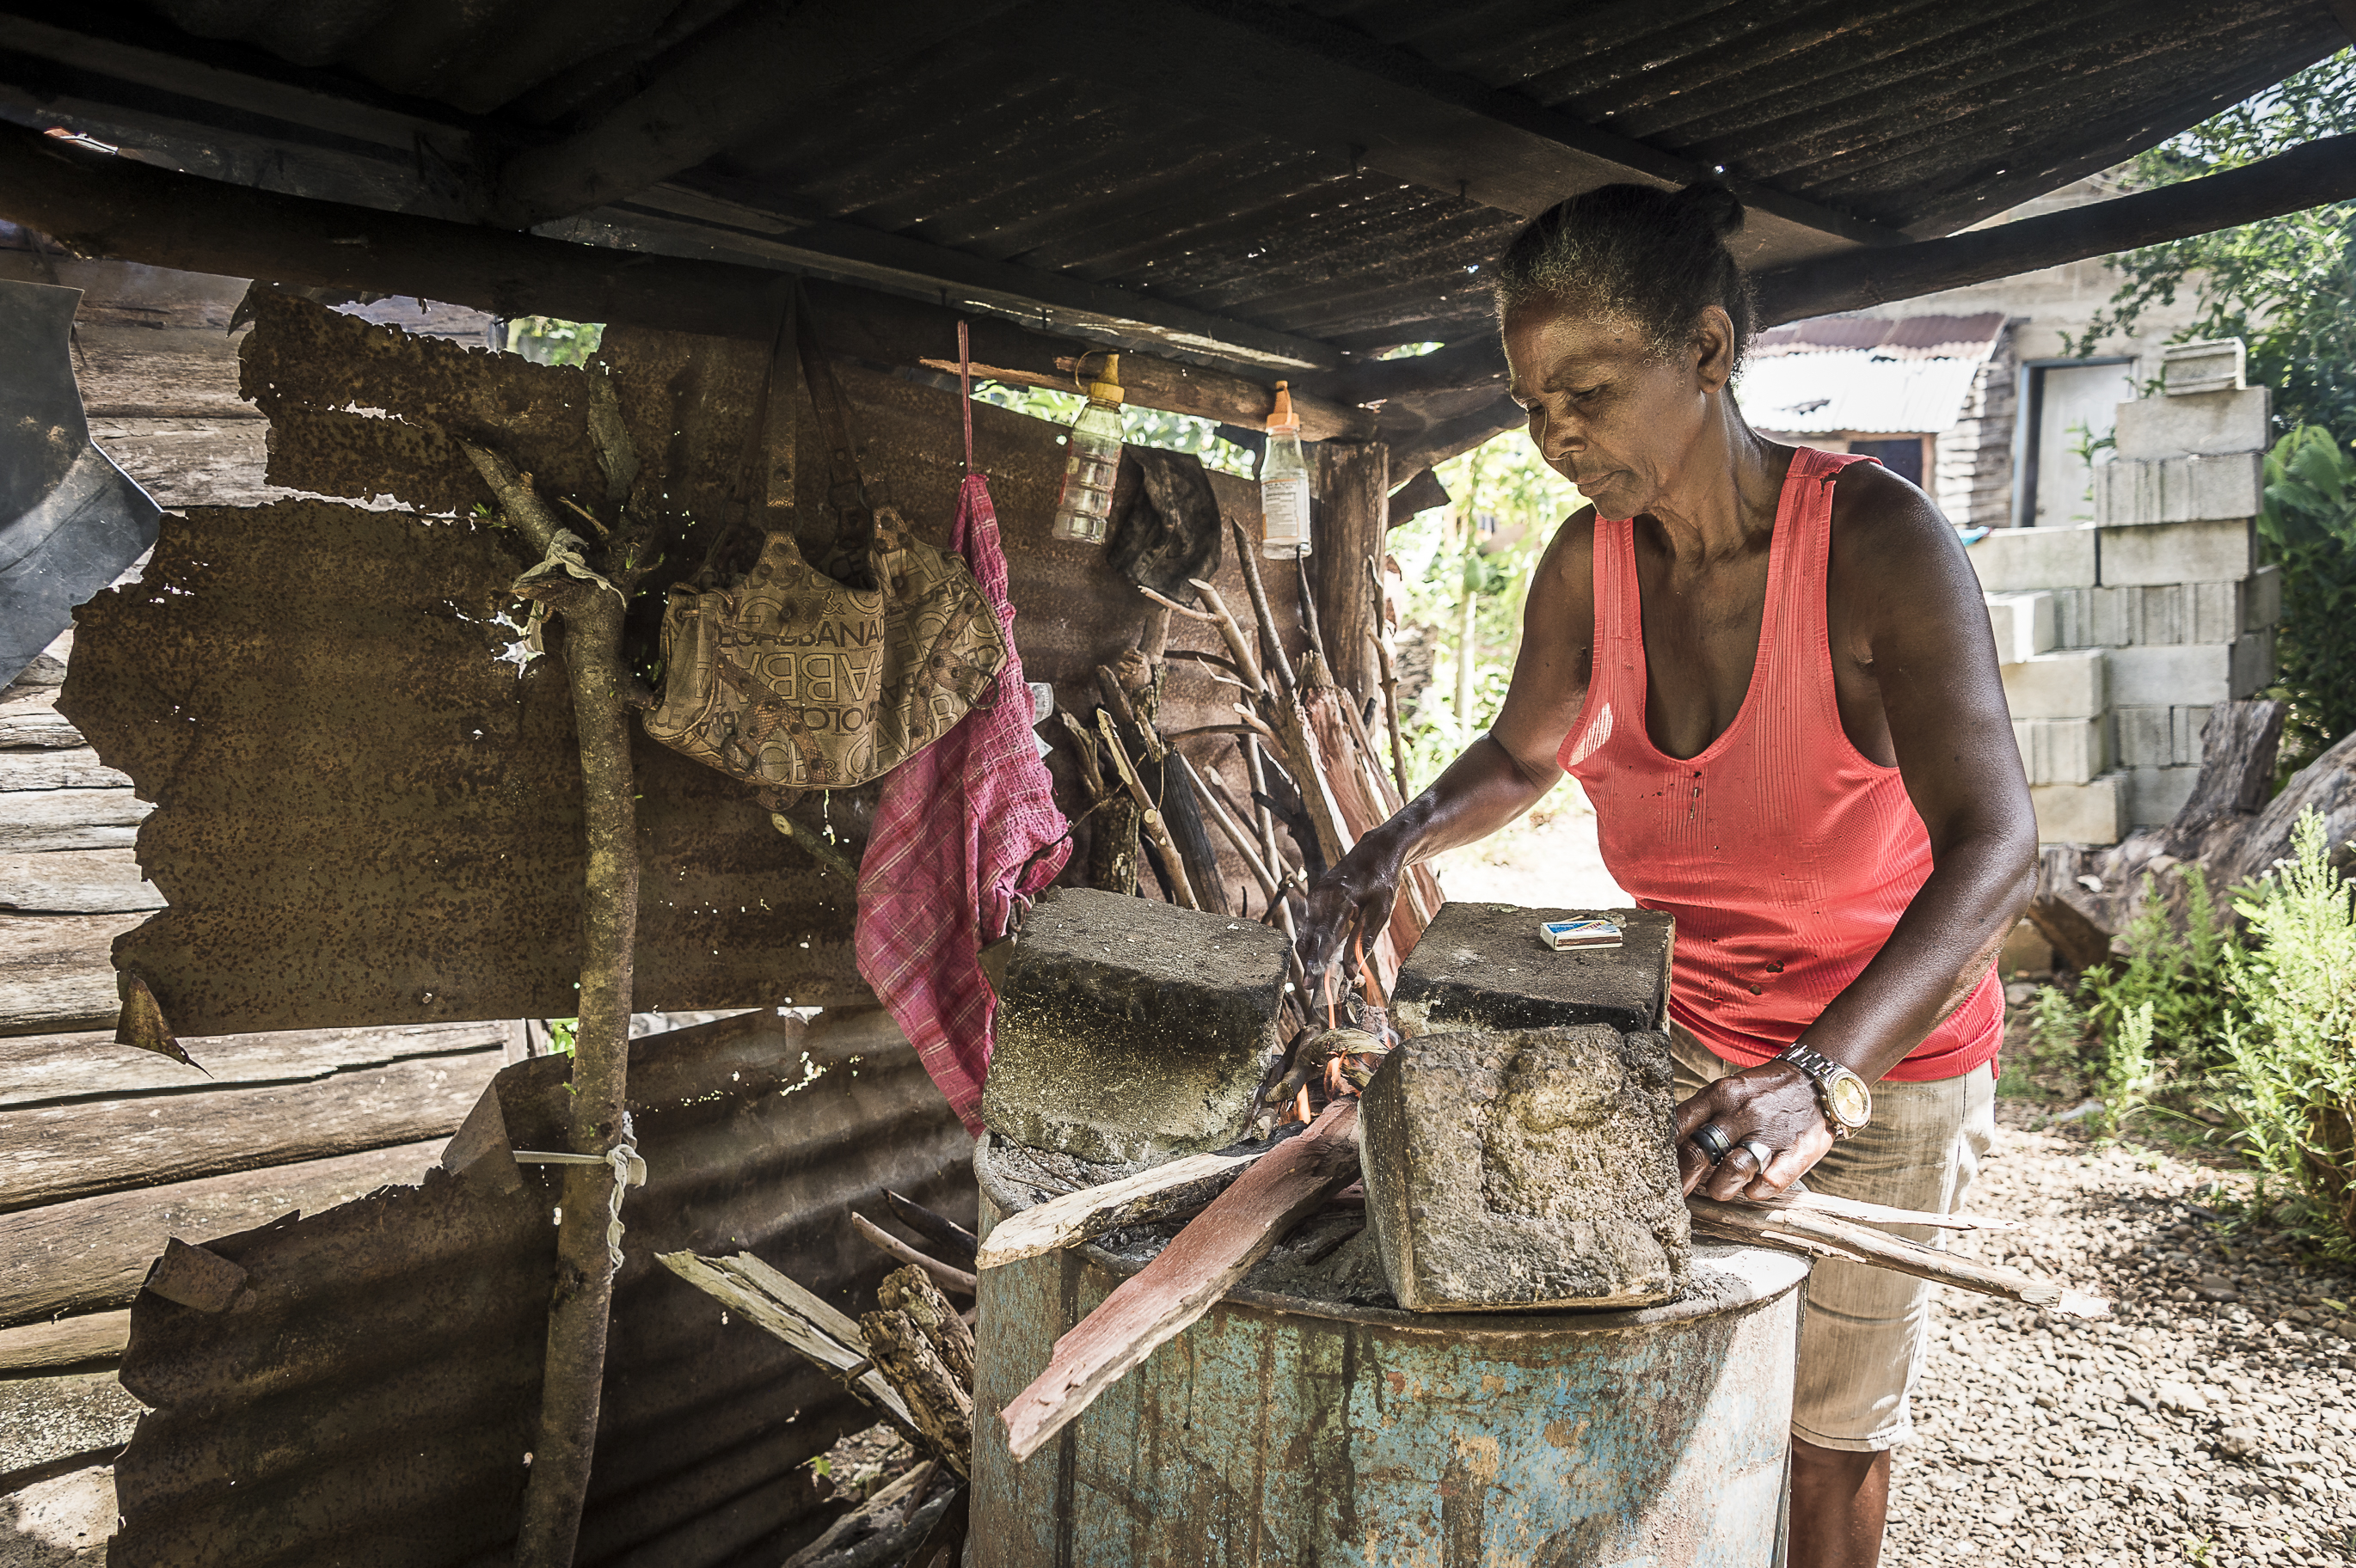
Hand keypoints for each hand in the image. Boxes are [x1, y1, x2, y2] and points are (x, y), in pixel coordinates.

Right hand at [1295, 834, 1404, 991]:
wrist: (1376, 851)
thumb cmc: (1382, 882)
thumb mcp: (1381, 911)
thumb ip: (1365, 940)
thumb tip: (1352, 970)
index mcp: (1339, 897)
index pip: (1325, 935)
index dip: (1318, 960)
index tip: (1313, 981)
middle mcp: (1321, 895)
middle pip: (1310, 936)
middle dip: (1309, 962)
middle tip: (1309, 986)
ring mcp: (1315, 894)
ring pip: (1306, 930)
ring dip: (1308, 953)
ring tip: (1311, 977)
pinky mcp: (1315, 896)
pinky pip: (1309, 923)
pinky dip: (1312, 940)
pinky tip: (1314, 956)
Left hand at [1672, 1063, 1835, 1201]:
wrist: (1816, 1082)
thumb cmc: (1762, 1093)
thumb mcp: (1729, 1091)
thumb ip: (1701, 1114)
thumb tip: (1669, 1144)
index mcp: (1720, 1095)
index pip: (1680, 1125)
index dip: (1665, 1152)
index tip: (1658, 1168)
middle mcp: (1742, 1113)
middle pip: (1699, 1152)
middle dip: (1682, 1179)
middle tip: (1677, 1193)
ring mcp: (1769, 1133)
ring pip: (1731, 1171)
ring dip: (1719, 1188)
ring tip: (1718, 1189)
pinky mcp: (1796, 1152)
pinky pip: (1769, 1182)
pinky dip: (1755, 1191)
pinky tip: (1751, 1188)